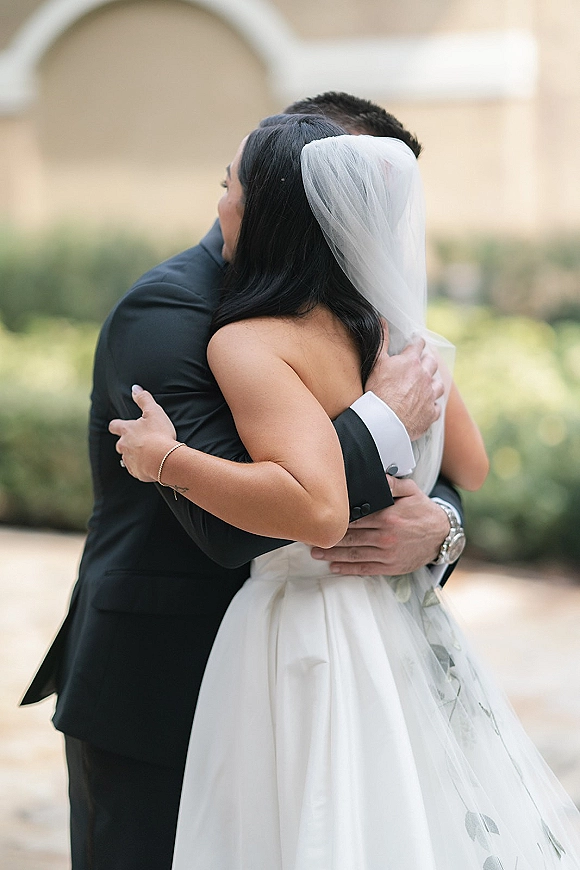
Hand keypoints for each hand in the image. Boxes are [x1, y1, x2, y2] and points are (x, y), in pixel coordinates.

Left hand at [109, 386, 177, 481]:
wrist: (163, 458)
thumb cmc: (159, 433)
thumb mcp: (154, 412)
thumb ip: (143, 399)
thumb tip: (135, 388)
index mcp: (126, 430)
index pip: (114, 426)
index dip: (116, 425)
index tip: (118, 426)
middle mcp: (123, 445)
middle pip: (119, 444)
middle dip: (126, 443)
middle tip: (138, 442)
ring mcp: (129, 460)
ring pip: (127, 458)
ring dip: (134, 456)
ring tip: (146, 455)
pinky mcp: (136, 472)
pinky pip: (136, 470)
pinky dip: (141, 467)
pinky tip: (150, 465)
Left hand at [311, 476, 449, 575]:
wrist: (443, 536)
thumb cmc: (423, 511)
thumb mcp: (411, 491)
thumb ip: (391, 483)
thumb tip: (375, 475)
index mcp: (388, 517)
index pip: (355, 518)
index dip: (336, 518)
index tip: (320, 517)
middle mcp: (385, 537)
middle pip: (350, 537)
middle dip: (329, 537)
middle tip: (308, 537)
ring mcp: (387, 554)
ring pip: (354, 554)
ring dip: (332, 554)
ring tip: (315, 552)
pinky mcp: (390, 567)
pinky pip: (365, 569)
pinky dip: (348, 569)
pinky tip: (334, 567)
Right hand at [365, 334, 443, 440]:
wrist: (384, 421)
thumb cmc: (378, 391)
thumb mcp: (376, 363)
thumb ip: (381, 341)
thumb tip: (382, 321)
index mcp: (411, 361)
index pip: (418, 344)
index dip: (417, 342)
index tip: (417, 342)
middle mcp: (424, 376)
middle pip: (431, 362)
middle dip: (427, 360)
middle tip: (421, 362)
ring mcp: (430, 395)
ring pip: (439, 384)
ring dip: (434, 382)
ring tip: (428, 383)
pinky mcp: (430, 413)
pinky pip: (436, 407)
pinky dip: (433, 405)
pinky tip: (428, 405)